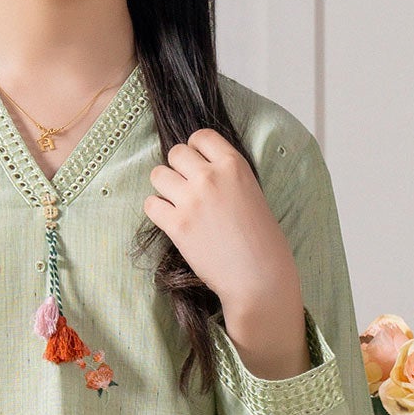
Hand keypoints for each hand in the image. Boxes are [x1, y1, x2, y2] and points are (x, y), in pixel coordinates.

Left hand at [142, 129, 308, 378]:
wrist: (259, 277)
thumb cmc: (262, 240)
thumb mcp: (252, 193)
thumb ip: (227, 177)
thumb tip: (200, 170)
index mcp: (234, 164)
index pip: (200, 137)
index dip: (195, 149)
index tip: (196, 164)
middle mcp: (210, 177)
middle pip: (175, 153)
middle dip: (177, 168)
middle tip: (186, 188)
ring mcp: (192, 200)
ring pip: (158, 174)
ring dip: (164, 188)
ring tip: (176, 204)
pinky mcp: (177, 225)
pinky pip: (151, 204)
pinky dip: (157, 211)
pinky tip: (170, 221)